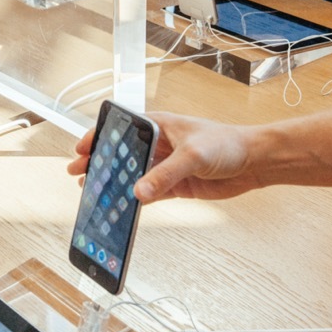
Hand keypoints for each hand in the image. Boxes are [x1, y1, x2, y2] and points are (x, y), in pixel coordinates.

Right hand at [68, 111, 257, 203]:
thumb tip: (139, 192)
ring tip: (93, 192)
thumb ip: (165, 175)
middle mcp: (158, 144)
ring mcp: (165, 165)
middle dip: (99, 162)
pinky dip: (133, 201)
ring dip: (113, 183)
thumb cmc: (227, 143)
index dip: (98, 137)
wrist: (254, 162)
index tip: (81, 149)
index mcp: (158, 125)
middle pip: (121, 153)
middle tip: (78, 173)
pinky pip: (148, 193)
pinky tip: (121, 207)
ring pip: (131, 175)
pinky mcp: (174, 185)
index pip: (120, 128)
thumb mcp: (192, 155)